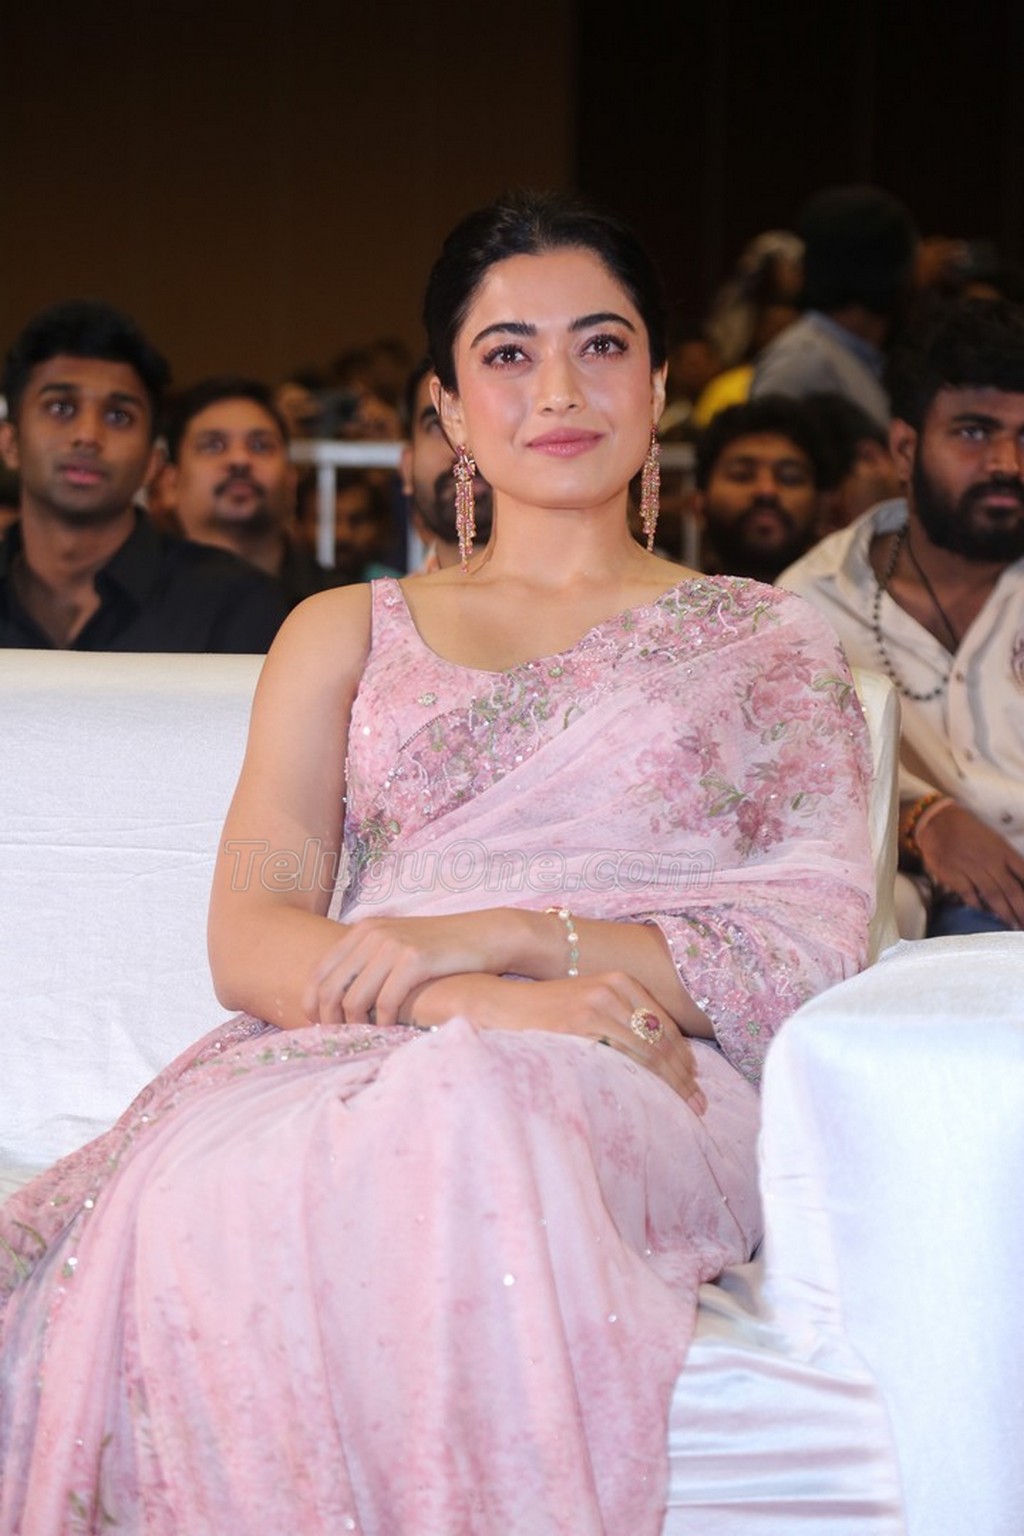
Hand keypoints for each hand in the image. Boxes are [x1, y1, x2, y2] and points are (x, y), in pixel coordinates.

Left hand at [302, 912, 512, 1025]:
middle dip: (329, 1020)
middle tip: (339, 1039)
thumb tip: (339, 1001)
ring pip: (353, 998)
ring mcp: (393, 945)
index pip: (318, 972)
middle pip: (330, 988)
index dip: (312, 1004)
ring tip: (367, 1035)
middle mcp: (373, 934)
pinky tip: (391, 1028)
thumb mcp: (398, 946)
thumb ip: (369, 963)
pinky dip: (384, 1022)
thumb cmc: (442, 949)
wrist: (485, 935)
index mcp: (363, 930)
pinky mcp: (415, 959)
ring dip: (356, 1025)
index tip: (320, 1026)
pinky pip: (386, 1001)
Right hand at [406, 971, 707, 1114]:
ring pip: (650, 1049)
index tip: (694, 1084)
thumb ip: (618, 1020)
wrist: (497, 1005)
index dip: (683, 1057)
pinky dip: (644, 1078)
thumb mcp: (586, 1005)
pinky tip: (653, 1096)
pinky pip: (625, 1055)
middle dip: (683, 1074)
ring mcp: (597, 1004)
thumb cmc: (542, 1014)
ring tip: (684, 1106)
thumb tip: (653, 1056)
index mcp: (619, 981)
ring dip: (671, 1081)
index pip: (664, 1024)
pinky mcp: (582, 1022)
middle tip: (697, 1103)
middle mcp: (613, 988)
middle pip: (662, 1037)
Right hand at [917, 803, 1023, 928]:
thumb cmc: (969, 831)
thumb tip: (1020, 882)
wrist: (937, 822)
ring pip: (993, 895)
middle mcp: (990, 861)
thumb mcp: (994, 840)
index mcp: (1003, 850)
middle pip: (1012, 890)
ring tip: (1013, 925)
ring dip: (1005, 913)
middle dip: (1022, 909)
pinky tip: (985, 913)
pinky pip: (969, 895)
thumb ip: (1007, 860)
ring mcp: (971, 869)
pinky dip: (978, 906)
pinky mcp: (953, 875)